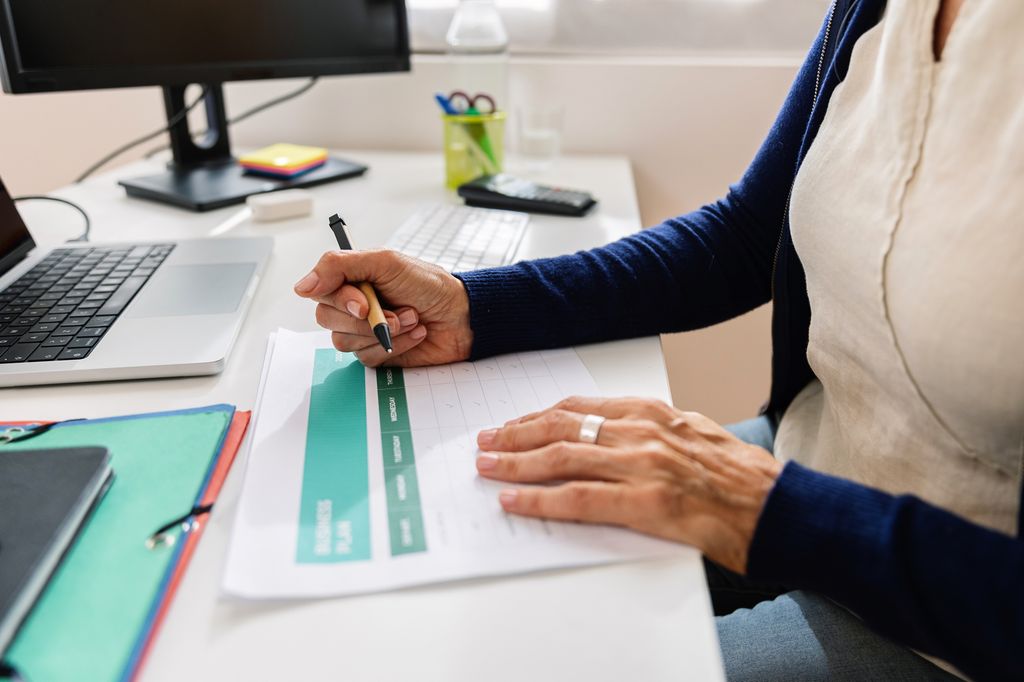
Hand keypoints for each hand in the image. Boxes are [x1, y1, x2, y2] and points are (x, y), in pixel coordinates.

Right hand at [294, 250, 472, 366]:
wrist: (462, 316)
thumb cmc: (428, 285)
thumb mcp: (385, 262)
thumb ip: (340, 266)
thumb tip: (302, 286)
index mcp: (352, 279)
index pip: (320, 290)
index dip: (340, 299)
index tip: (363, 303)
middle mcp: (353, 304)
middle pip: (326, 318)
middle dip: (365, 318)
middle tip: (396, 311)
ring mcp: (363, 331)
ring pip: (344, 341)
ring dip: (383, 331)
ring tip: (411, 319)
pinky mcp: (377, 353)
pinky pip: (367, 357)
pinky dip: (395, 345)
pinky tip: (415, 334)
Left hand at [475, 396, 781, 573]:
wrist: (783, 509)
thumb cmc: (742, 479)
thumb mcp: (694, 435)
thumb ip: (651, 432)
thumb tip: (609, 439)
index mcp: (653, 412)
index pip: (579, 405)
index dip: (537, 415)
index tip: (512, 422)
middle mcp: (643, 431)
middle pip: (561, 425)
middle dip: (515, 433)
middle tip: (485, 441)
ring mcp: (644, 465)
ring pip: (561, 457)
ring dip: (514, 462)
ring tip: (486, 466)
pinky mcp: (648, 503)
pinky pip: (579, 499)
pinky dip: (540, 499)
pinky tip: (515, 500)